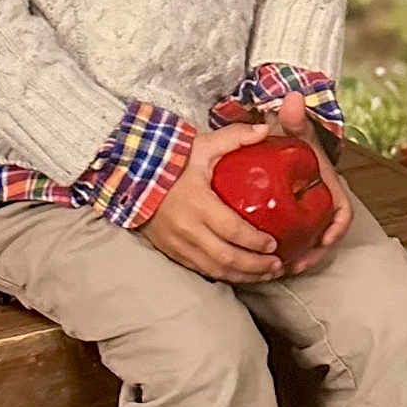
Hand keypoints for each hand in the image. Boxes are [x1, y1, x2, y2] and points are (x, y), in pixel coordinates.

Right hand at [140, 122, 285, 283]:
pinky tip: (240, 274)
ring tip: (265, 274)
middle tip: (277, 265)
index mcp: (198, 203)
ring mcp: (178, 244)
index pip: (232, 230)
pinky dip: (224, 276)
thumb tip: (264, 130)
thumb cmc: (169, 161)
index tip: (274, 244)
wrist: (129, 176)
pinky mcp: (171, 251)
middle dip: (256, 265)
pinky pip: (200, 270)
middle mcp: (187, 228)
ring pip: (215, 269)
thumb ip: (234, 138)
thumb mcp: (202, 146)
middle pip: (227, 257)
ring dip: (243, 275)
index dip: (255, 241)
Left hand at [264, 92, 351, 270]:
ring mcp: (306, 214)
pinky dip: (281, 252)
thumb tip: (292, 99)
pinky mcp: (290, 220)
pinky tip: (263, 260)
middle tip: (293, 266)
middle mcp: (320, 204)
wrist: (279, 142)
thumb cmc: (291, 138)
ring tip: (278, 270)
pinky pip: (290, 240)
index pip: (343, 212)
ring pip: (307, 242)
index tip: (325, 242)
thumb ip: (294, 118)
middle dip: (312, 254)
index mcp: (329, 187)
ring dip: (296, 258)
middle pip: (324, 236)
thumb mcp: (294, 129)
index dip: (337, 229)